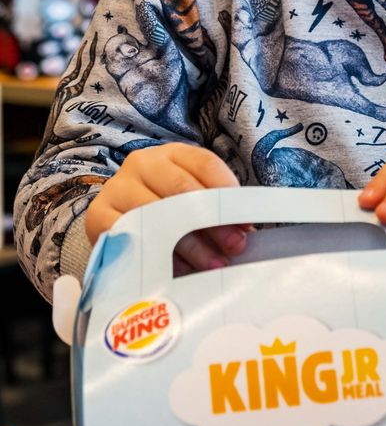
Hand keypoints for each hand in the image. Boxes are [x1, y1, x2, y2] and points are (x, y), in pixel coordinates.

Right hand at [85, 142, 248, 274]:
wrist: (117, 223)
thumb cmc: (164, 211)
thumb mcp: (190, 200)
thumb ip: (215, 208)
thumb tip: (244, 230)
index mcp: (171, 153)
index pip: (204, 163)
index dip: (229, 191)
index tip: (247, 220)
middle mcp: (142, 162)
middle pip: (184, 188)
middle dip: (214, 221)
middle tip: (235, 246)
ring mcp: (118, 187)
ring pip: (160, 213)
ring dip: (191, 244)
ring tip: (213, 265)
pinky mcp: (99, 215)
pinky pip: (135, 236)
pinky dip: (160, 257)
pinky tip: (179, 271)